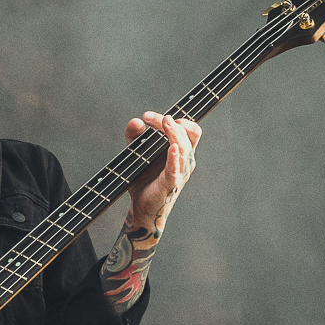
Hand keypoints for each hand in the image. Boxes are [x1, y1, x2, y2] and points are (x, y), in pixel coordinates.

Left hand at [123, 111, 200, 237]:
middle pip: (189, 133)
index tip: (147, 116)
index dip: (172, 118)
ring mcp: (180, 172)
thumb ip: (135, 137)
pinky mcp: (171, 183)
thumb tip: (136, 121)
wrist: (142, 208)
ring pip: (185, 148)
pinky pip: (176, 169)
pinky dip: (175, 157)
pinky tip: (172, 148)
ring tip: (163, 123)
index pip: (186, 128)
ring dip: (174, 133)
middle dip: (172, 122)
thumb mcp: (137, 154)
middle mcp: (185, 161)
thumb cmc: (144, 182)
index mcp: (181, 152)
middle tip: (151, 118)